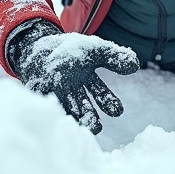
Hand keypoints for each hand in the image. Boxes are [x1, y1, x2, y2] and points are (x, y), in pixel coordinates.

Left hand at [9, 20, 139, 133]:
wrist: (39, 46)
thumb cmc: (71, 49)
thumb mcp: (95, 49)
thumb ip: (114, 56)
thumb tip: (135, 65)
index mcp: (87, 83)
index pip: (101, 95)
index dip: (109, 103)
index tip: (117, 111)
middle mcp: (73, 92)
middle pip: (84, 108)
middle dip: (91, 118)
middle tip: (97, 127)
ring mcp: (55, 92)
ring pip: (66, 107)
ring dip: (73, 116)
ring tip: (80, 123)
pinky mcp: (39, 90)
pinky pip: (43, 98)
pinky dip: (48, 104)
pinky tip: (54, 110)